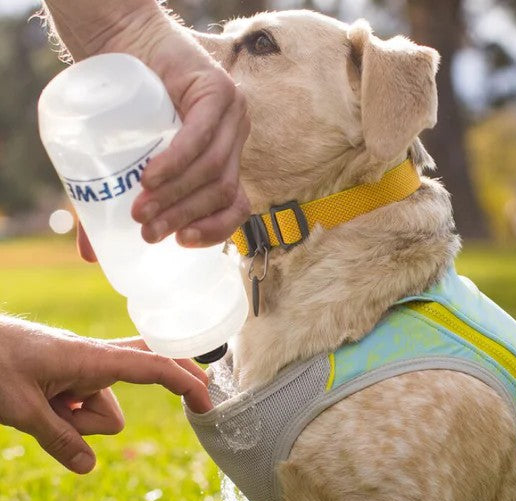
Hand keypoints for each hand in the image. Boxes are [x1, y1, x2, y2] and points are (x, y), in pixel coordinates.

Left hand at [0, 317, 211, 473]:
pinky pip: (85, 411)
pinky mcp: (70, 380)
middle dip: (174, 381)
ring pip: (104, 413)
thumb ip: (58, 440)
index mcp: (91, 358)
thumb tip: (88, 468)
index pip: (151, 366)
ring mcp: (83, 370)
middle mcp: (94, 361)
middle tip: (200, 398)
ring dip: (80, 423)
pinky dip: (69, 419)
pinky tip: (41, 408)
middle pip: (150, 368)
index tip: (206, 402)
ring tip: (38, 411)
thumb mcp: (20, 408)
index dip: (183, 383)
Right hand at [123, 15, 250, 246]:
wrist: (120, 42)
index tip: (182, 244)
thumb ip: (117, 203)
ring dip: (178, 195)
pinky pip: (201, 136)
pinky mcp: (217, 92)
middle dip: (185, 217)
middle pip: (222, 192)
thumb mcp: (127, 160)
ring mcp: (232, 115)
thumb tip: (92, 256)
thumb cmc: (125, 107)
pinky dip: (177, 161)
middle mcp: (235, 141)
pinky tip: (152, 177)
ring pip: (214, 170)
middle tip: (148, 232)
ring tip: (142, 208)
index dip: (215, 231)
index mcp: (226, 161)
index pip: (237, 207)